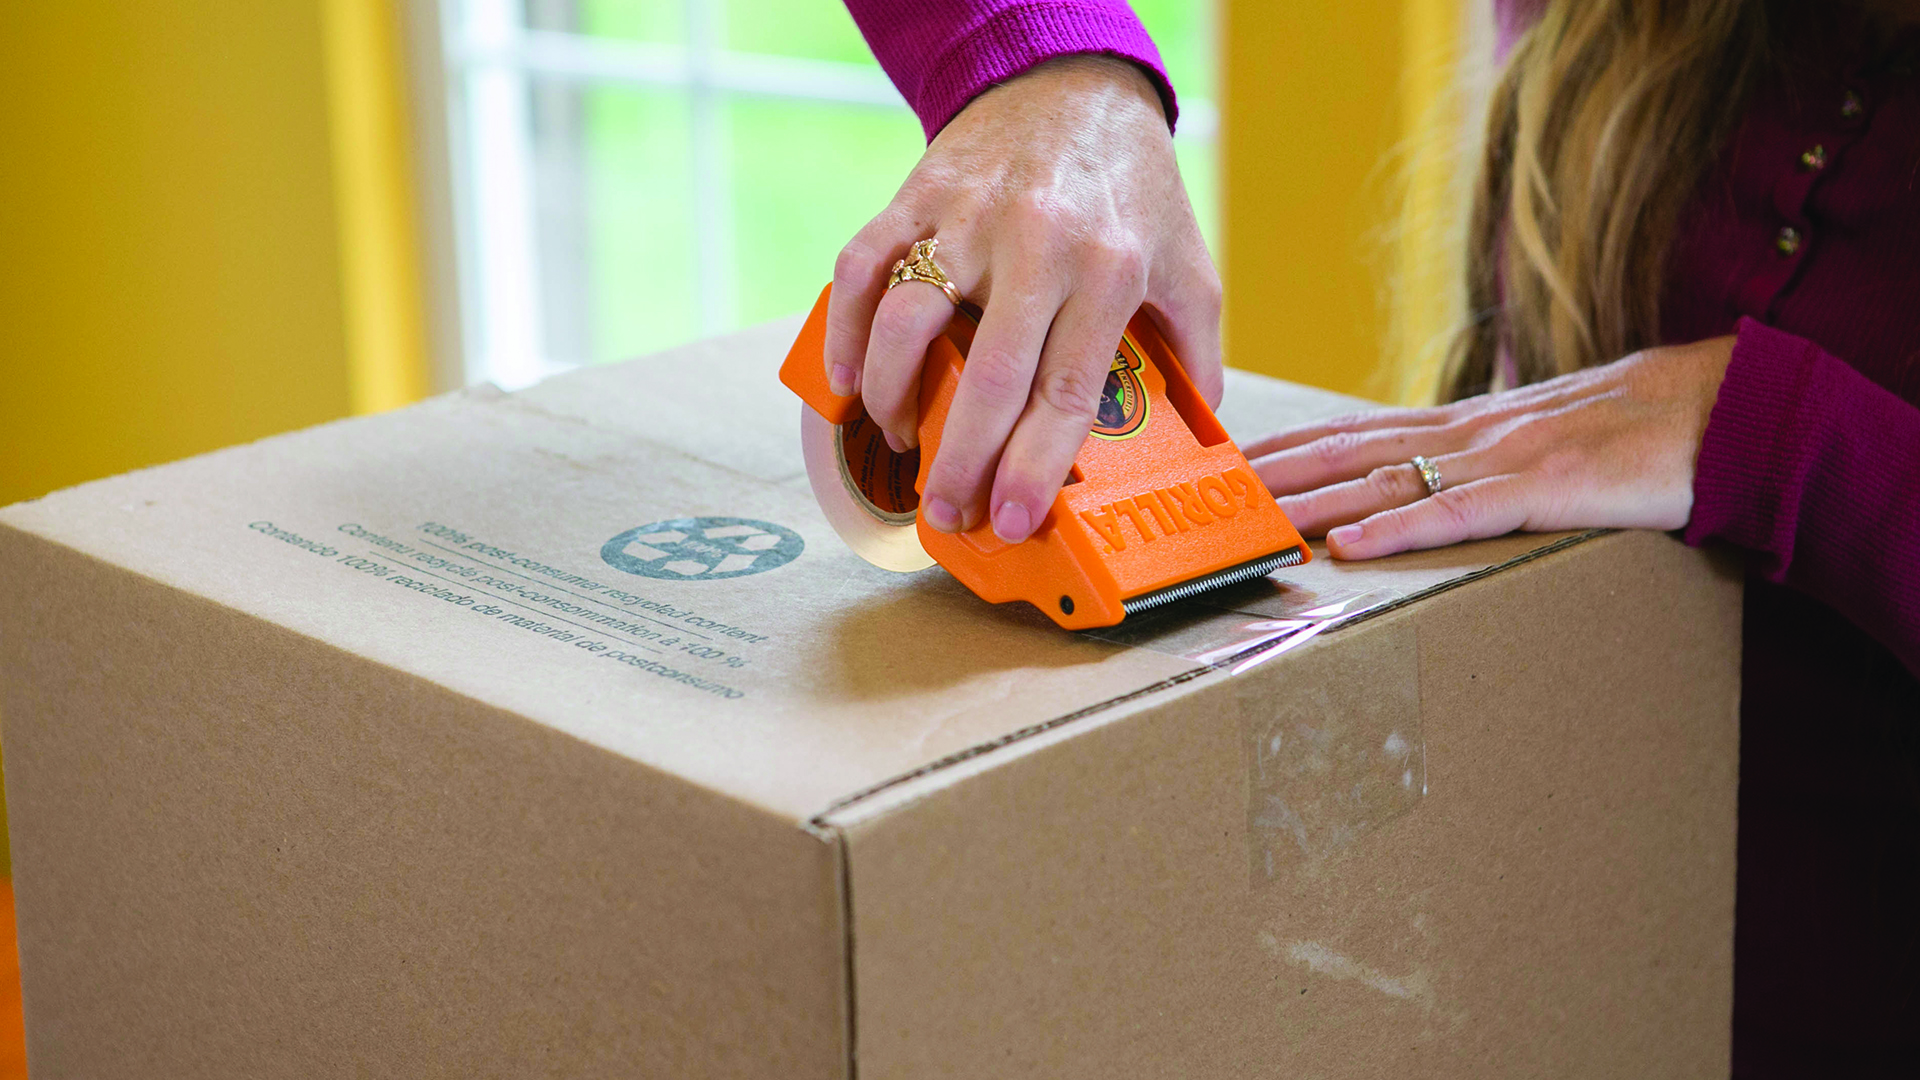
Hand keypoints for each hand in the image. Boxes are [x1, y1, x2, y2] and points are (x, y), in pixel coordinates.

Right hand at [823, 55, 1220, 542]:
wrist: (1073, 83)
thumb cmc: (1130, 184)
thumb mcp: (1187, 261)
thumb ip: (1197, 349)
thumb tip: (1197, 432)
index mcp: (1110, 270)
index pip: (1066, 392)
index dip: (1035, 467)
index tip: (1011, 519)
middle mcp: (1039, 245)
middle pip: (987, 376)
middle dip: (959, 461)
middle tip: (946, 513)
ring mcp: (970, 218)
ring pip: (907, 323)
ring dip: (890, 398)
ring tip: (899, 439)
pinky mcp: (919, 194)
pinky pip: (863, 268)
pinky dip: (843, 330)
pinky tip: (847, 381)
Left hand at [1243, 336, 1737, 559]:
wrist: (1716, 410)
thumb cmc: (1622, 437)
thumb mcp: (1528, 447)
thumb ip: (1468, 466)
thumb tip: (1409, 495)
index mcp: (1456, 428)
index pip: (1345, 436)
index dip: (1277, 450)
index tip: (1217, 467)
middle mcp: (1462, 436)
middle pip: (1340, 455)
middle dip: (1266, 477)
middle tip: (1198, 498)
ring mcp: (1499, 459)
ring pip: (1382, 483)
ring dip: (1309, 505)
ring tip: (1246, 523)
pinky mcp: (1543, 487)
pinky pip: (1459, 513)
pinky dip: (1402, 531)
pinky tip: (1352, 549)